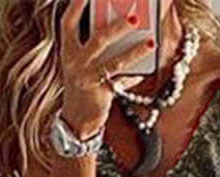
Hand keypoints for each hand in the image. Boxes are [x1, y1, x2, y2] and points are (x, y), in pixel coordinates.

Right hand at [58, 0, 155, 137]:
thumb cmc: (83, 85)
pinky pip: (122, 81)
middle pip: (98, 40)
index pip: (68, 23)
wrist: (76, 121)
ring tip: (151, 42)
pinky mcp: (102, 94)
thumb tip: (120, 26)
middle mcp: (76, 63)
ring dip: (135, 52)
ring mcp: (89, 79)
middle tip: (135, 17)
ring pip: (115, 62)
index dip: (75, 6)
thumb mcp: (81, 63)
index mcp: (69, 51)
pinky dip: (133, 76)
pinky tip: (143, 70)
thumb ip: (93, 45)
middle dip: (118, 27)